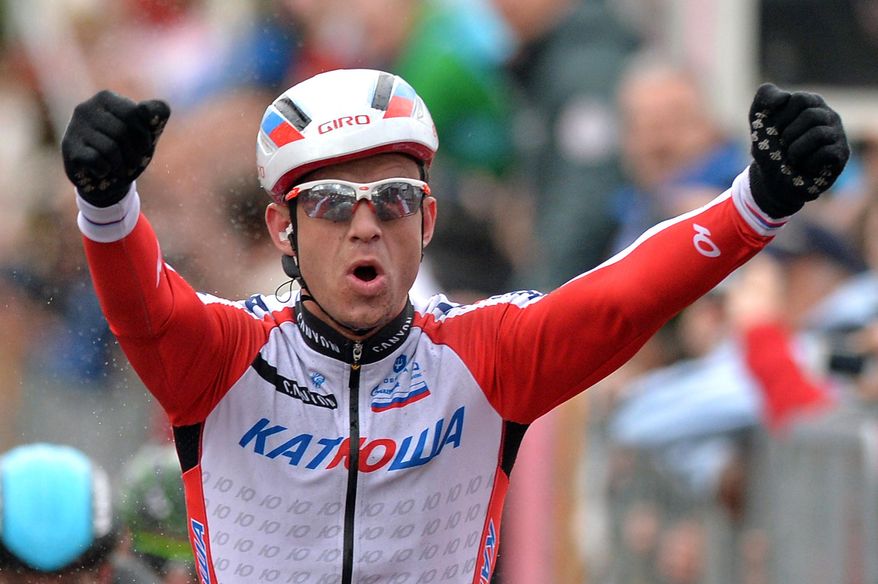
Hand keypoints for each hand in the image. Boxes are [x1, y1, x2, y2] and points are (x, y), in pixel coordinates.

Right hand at [61, 90, 169, 206]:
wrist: (106, 180)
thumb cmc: (128, 151)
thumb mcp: (148, 133)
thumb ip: (157, 115)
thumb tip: (156, 107)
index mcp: (106, 98)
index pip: (134, 113)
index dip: (144, 135)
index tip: (144, 146)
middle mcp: (86, 108)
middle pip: (121, 131)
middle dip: (133, 153)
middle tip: (132, 162)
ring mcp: (74, 127)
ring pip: (109, 148)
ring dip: (121, 165)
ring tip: (119, 168)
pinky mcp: (68, 148)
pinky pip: (96, 160)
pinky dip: (105, 170)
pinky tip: (101, 170)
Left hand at [748, 83, 848, 217]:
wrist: (772, 179)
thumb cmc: (769, 146)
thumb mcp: (758, 118)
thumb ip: (765, 96)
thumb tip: (785, 97)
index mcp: (811, 103)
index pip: (799, 99)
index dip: (781, 118)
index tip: (775, 130)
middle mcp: (828, 116)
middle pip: (811, 115)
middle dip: (788, 135)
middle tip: (784, 146)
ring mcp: (838, 134)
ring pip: (819, 134)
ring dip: (795, 150)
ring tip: (793, 157)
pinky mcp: (841, 154)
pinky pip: (826, 153)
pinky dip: (807, 162)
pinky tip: (805, 165)